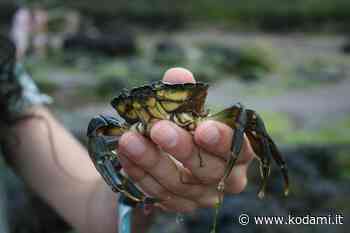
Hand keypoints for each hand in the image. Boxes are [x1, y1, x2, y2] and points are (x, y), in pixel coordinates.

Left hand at [118, 67, 254, 211]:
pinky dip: (139, 173)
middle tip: (159, 129)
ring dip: (151, 160)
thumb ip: (184, 94)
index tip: (203, 127)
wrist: (169, 157)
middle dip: (183, 149)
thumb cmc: (186, 128)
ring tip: (129, 139)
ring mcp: (201, 196)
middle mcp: (224, 179)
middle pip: (209, 171)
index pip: (238, 149)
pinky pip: (157, 193)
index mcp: (236, 152)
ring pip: (178, 184)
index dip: (222, 140)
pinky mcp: (178, 204)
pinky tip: (124, 154)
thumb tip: (178, 75)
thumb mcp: (186, 109)